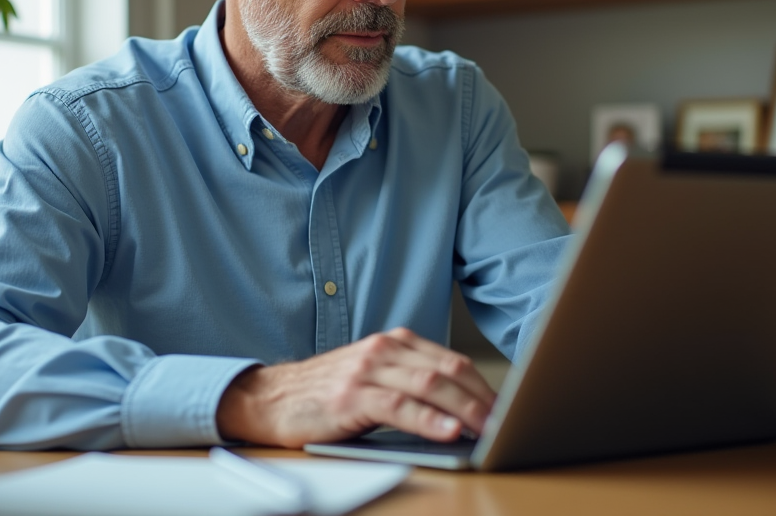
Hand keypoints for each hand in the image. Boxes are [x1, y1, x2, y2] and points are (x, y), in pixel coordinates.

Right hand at [215, 327, 495, 447]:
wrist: (270, 398)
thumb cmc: (326, 393)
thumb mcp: (373, 379)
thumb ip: (410, 385)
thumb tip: (459, 411)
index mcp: (394, 343)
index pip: (451, 360)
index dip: (482, 384)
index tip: (505, 407)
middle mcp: (383, 350)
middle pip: (447, 370)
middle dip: (481, 398)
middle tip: (505, 421)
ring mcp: (366, 370)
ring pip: (429, 385)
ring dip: (464, 409)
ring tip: (486, 427)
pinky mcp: (351, 396)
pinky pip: (399, 406)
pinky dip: (428, 419)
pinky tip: (448, 431)